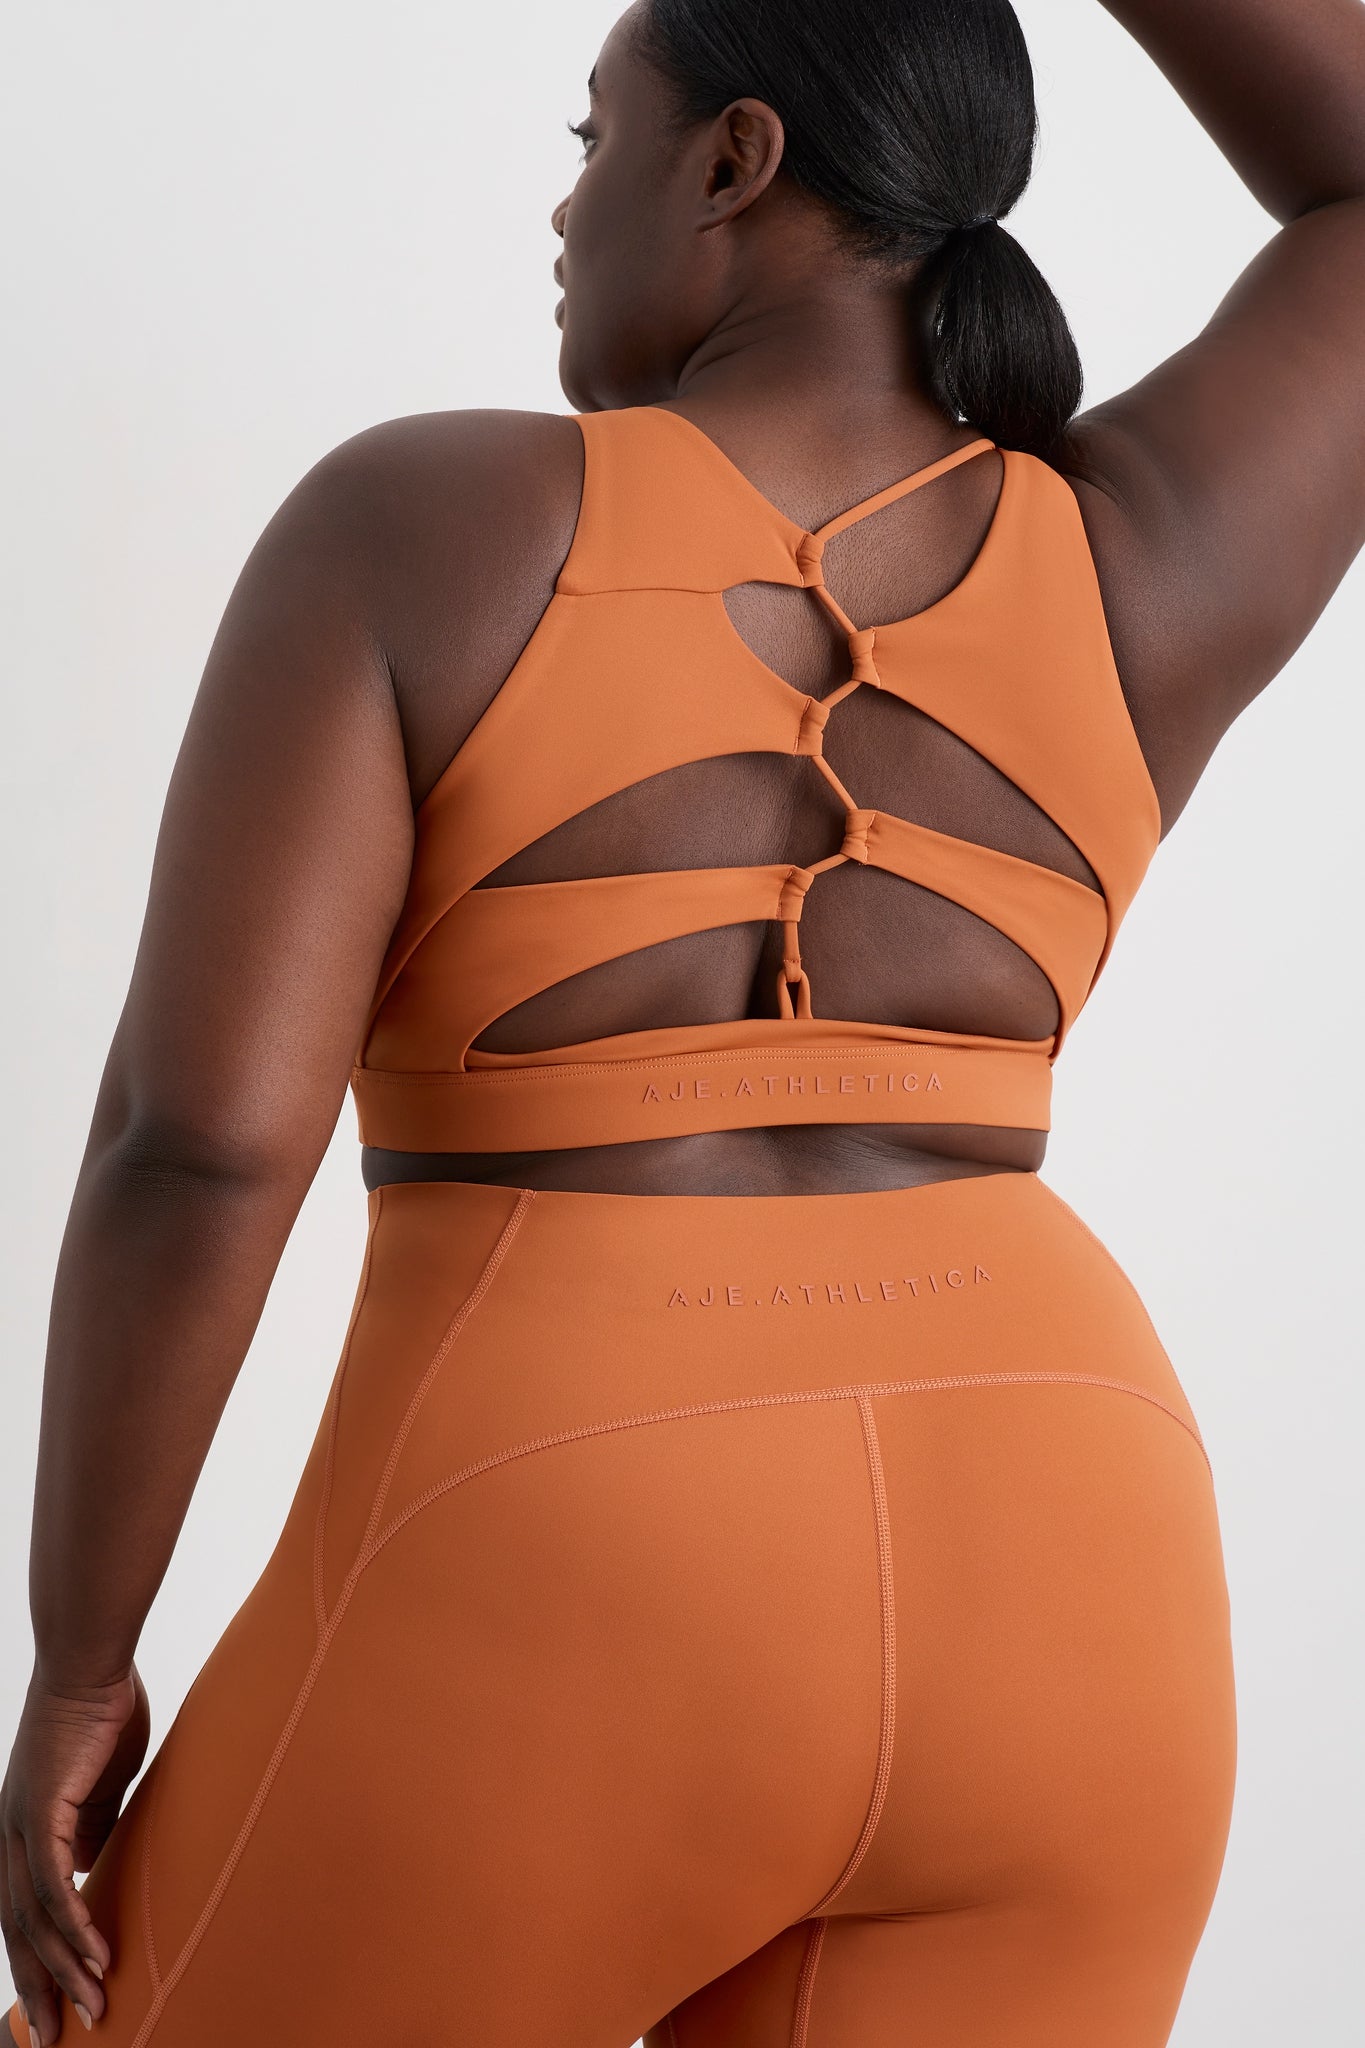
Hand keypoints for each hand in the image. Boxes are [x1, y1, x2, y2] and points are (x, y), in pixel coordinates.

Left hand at [1, 1663, 149, 2043]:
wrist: (89, 1663)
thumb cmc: (100, 1712)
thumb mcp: (102, 1785)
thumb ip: (95, 1827)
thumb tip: (95, 1868)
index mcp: (22, 1831)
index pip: (22, 1915)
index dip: (34, 1964)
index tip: (53, 2007)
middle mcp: (9, 1836)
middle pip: (18, 1931)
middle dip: (41, 1987)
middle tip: (63, 2035)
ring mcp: (19, 1825)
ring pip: (35, 1918)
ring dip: (67, 1968)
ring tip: (95, 2007)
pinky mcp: (40, 1812)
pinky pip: (54, 1885)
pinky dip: (75, 1925)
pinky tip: (95, 1955)